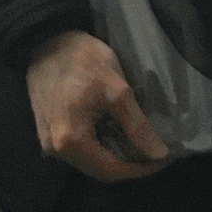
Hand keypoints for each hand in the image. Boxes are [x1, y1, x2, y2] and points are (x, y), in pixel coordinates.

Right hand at [26, 31, 170, 182]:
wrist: (47, 41)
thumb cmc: (84, 62)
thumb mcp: (117, 91)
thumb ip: (137, 126)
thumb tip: (159, 154)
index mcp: (70, 142)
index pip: (112, 171)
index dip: (141, 169)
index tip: (164, 159)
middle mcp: (55, 151)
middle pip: (100, 170)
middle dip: (130, 164)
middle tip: (155, 152)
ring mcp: (48, 143)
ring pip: (89, 161)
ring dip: (116, 156)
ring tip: (141, 142)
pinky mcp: (47, 132)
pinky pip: (79, 150)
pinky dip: (101, 146)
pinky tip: (118, 133)